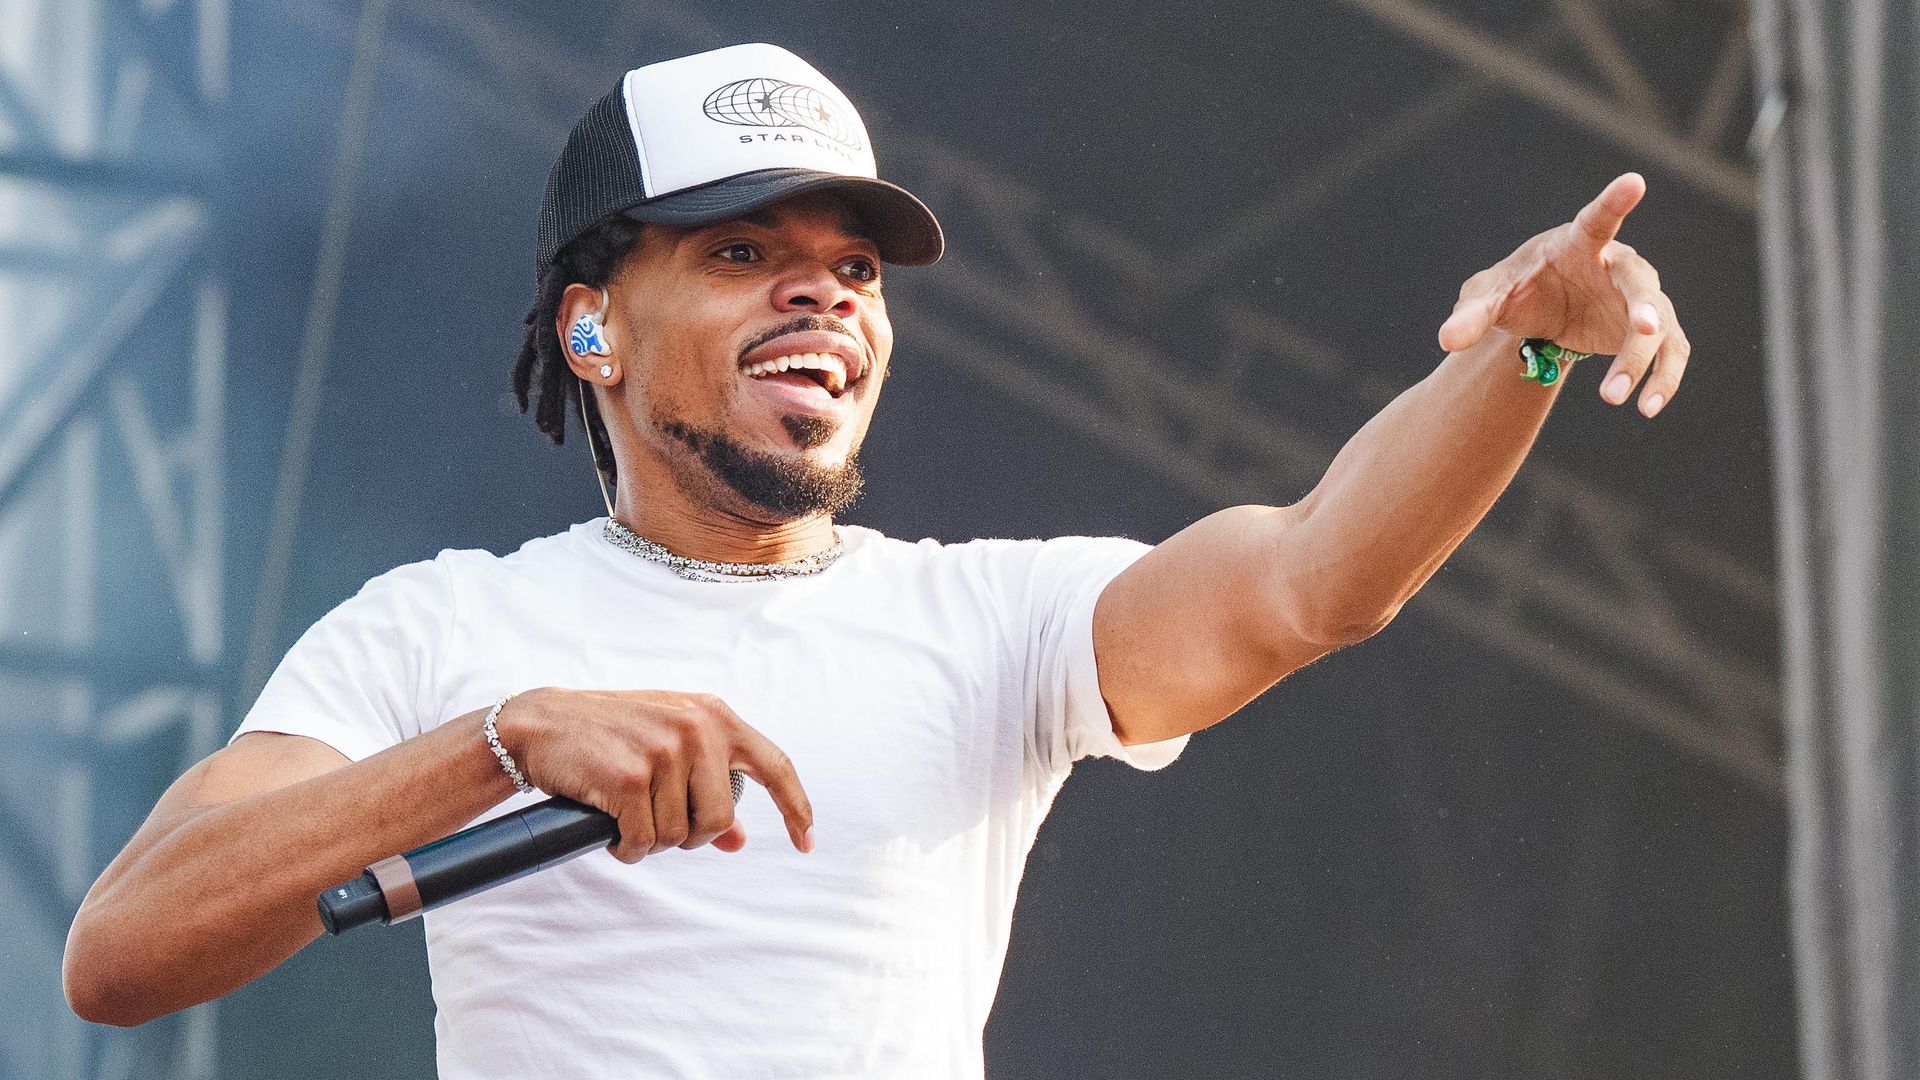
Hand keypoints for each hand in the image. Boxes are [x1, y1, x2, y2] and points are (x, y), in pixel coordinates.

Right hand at [497, 687, 814, 862]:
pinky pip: (643, 842)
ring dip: (650, 841)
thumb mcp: (670, 748)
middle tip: (656, 824)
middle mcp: (696, 728)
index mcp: (715, 716)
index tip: (806, 843)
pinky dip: (626, 848)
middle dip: (687, 836)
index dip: (795, 808)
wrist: (544, 723)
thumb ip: (708, 786)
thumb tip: (737, 840)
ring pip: (677, 835)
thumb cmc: (613, 736)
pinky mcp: (630, 777)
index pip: (775, 765)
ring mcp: (664, 751)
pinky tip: (610, 829)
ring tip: (626, 816)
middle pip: (718, 820)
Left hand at [1437, 172, 1690, 417]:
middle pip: (1639, 284)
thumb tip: (1446, 340)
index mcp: (1578, 243)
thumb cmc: (1517, 289)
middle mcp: (1618, 266)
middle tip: (1645, 330)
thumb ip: (1471, 315)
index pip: (1598, 219)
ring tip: (1612, 397)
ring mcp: (1640, 298)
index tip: (1634, 181)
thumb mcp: (1487, 299)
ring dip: (1640, 361)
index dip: (1614, 201)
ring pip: (1659, 326)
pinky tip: (1648, 408)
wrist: (1540, 312)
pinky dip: (1663, 380)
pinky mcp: (1652, 331)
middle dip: (1644, 306)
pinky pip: (1670, 353)